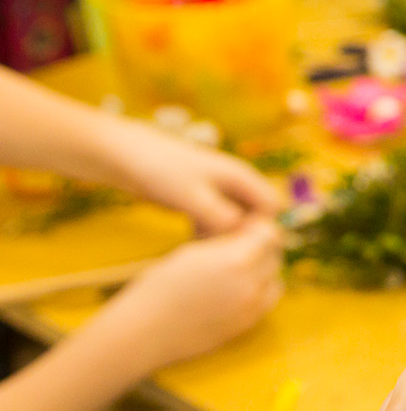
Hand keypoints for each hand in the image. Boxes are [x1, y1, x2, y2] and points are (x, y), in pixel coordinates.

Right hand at [90, 217, 283, 373]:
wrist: (144, 331)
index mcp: (237, 261)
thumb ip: (227, 244)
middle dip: (263, 249)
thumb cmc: (160, 287)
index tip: (249, 229)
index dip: (260, 229)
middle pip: (275, 257)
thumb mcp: (194, 252)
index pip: (270, 234)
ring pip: (274, 280)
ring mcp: (251, 309)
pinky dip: (259, 293)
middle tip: (242, 248)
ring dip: (264, 272)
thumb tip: (249, 235)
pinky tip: (237, 290)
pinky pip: (265, 303)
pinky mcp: (245, 327)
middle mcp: (251, 285)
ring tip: (239, 271)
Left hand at [104, 118, 284, 233]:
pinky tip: (192, 244)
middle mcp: (237, 184)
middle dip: (242, 236)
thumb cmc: (162, 171)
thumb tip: (244, 236)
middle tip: (216, 253)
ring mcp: (220, 192)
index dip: (261, 229)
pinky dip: (210, 234)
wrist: (128, 156)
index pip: (271, 208)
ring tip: (203, 251)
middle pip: (255, 216)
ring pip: (236, 222)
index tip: (237, 248)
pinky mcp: (204, 200)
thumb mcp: (192, 197)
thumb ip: (220, 217)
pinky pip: (218, 222)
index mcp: (242, 177)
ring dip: (224, 238)